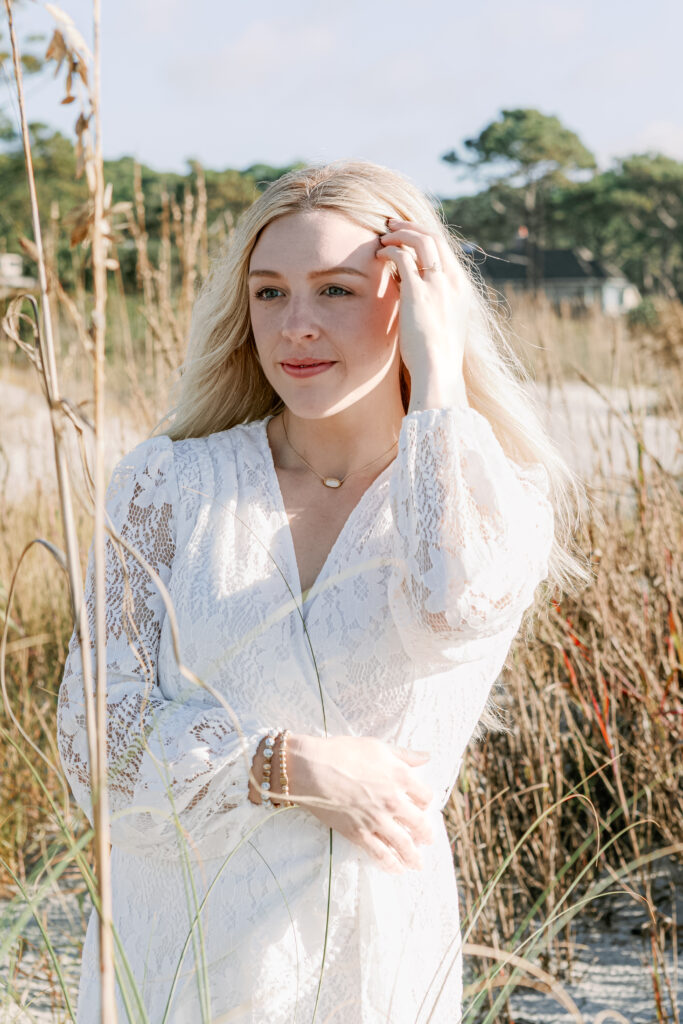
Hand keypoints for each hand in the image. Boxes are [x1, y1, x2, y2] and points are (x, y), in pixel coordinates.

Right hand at [285, 734, 434, 873]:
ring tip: (417, 863)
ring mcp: (377, 819)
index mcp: (400, 776)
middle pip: (419, 823)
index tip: (423, 806)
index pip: (425, 796)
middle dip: (425, 834)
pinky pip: (380, 854)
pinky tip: (396, 869)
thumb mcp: (378, 747)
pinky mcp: (359, 833)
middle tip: (428, 840)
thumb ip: (405, 755)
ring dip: (413, 856)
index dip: (426, 802)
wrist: (312, 768)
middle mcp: (393, 800)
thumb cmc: (343, 752)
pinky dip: (391, 864)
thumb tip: (426, 757)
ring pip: (403, 844)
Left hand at [376, 217, 469, 407]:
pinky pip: (404, 257)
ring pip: (421, 240)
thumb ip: (435, 310)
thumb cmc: (437, 358)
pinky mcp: (418, 291)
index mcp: (461, 290)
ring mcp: (437, 284)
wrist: (438, 371)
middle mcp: (453, 282)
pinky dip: (391, 250)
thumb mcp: (444, 329)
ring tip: (384, 234)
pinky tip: (380, 254)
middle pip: (435, 238)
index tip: (409, 236)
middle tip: (392, 225)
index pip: (445, 251)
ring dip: (401, 233)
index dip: (425, 238)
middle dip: (412, 227)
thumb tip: (416, 304)